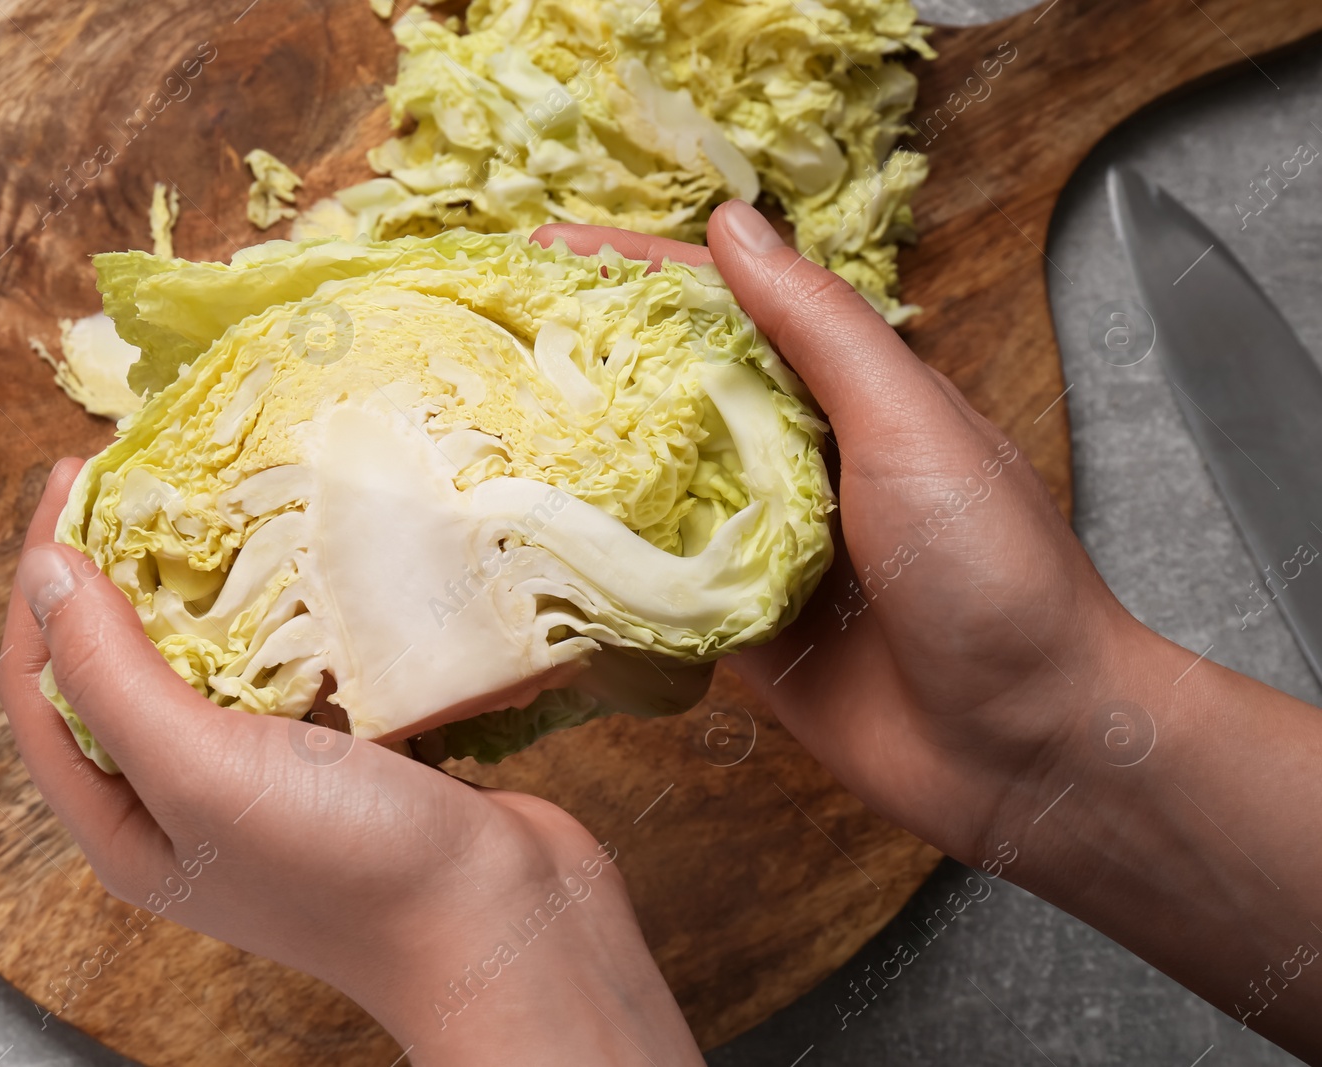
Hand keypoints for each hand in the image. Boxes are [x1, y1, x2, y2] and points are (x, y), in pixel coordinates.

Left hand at [0, 460, 703, 1065]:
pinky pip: (289, 667)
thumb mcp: (203, 771)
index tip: (72, 478)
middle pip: (116, 666)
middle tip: (143, 475)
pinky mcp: (340, 756)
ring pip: (208, 661)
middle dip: (118, 570)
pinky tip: (303, 557)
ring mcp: (265, 779)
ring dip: (205, 583)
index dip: (40, 580)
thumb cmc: (345, 864)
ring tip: (217, 501)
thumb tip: (43, 572)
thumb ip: (112, 675)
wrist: (503, 923)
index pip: (39, 684)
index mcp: (124, 823)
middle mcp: (183, 802)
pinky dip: (285, 610)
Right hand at [538, 205, 1321, 1060]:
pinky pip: (652, 587)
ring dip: (582, 464)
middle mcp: (794, 464)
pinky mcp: (735, 631)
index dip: (641, 273)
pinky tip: (527, 543)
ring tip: (480, 429)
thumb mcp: (909, 425)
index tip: (551, 247)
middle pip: (675, 396)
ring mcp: (759, 550)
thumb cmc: (992, 569)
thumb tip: (733, 229)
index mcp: (844, 397)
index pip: (727, 310)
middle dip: (589, 364)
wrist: (1023, 743)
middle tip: (486, 339)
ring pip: (654, 489)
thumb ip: (820, 332)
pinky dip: (600, 567)